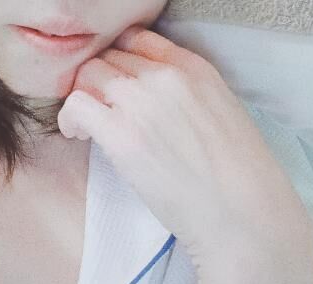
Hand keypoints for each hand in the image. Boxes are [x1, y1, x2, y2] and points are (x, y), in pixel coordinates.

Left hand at [57, 25, 312, 273]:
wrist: (242, 213)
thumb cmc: (236, 176)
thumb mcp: (219, 113)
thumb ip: (184, 96)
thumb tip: (148, 102)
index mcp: (195, 68)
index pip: (138, 41)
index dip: (118, 64)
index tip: (114, 89)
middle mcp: (165, 77)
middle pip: (108, 59)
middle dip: (96, 84)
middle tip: (98, 114)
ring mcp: (142, 103)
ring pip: (88, 76)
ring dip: (81, 99)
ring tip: (88, 129)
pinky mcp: (121, 136)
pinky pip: (76, 106)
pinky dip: (70, 118)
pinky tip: (79, 137)